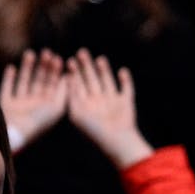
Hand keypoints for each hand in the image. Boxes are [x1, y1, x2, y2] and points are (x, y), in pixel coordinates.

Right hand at [0, 49, 67, 153]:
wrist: (15, 136)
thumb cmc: (38, 123)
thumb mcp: (56, 107)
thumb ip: (63, 91)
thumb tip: (69, 76)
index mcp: (48, 106)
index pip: (53, 85)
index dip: (55, 71)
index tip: (58, 58)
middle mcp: (34, 104)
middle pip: (40, 81)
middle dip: (43, 66)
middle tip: (46, 52)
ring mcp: (19, 104)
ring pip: (24, 82)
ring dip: (27, 68)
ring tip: (30, 53)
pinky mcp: (5, 105)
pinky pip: (7, 89)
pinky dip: (9, 78)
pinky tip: (12, 66)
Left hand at [66, 49, 152, 169]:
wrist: (115, 141)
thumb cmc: (93, 131)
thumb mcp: (77, 114)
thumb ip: (73, 97)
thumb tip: (68, 80)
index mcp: (85, 105)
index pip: (78, 85)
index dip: (74, 73)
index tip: (70, 60)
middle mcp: (98, 101)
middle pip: (91, 80)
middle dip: (86, 66)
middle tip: (81, 52)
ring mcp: (112, 100)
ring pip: (107, 81)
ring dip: (104, 70)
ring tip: (99, 58)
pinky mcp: (126, 102)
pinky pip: (126, 88)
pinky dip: (126, 80)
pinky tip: (123, 70)